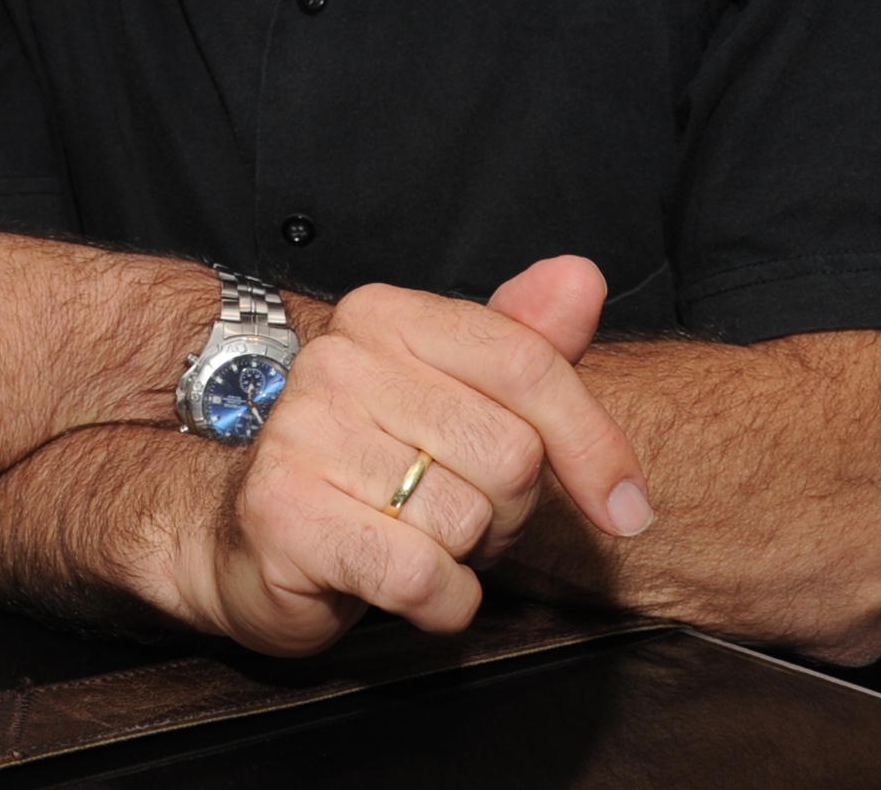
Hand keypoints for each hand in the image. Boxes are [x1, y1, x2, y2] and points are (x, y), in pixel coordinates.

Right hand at [182, 257, 649, 654]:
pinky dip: (440, 602)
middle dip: (507, 510)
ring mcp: (303, 436)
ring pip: (468, 522)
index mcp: (383, 316)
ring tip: (415, 537)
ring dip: (465, 557)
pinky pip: (423, 577)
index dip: (593, 446)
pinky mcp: (286, 515)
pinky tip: (406, 583)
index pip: (529, 367)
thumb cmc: (371, 465)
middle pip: (510, 455)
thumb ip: (523, 340)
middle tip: (456, 509)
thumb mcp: (452, 394)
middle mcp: (337, 363)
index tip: (624, 506)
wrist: (256, 538)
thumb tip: (580, 278)